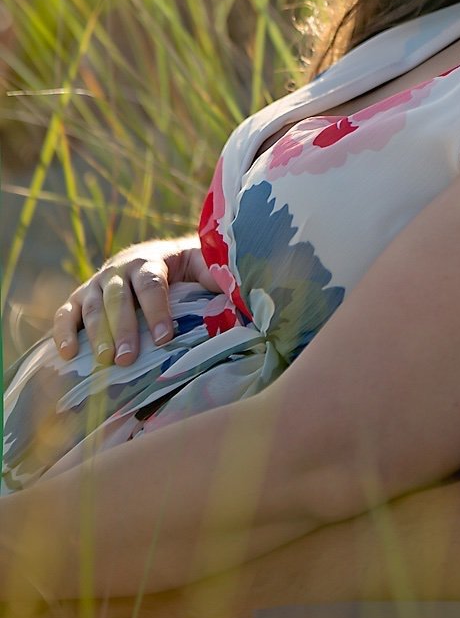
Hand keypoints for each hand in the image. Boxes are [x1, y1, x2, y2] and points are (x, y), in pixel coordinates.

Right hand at [52, 236, 213, 365]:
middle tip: (127, 359)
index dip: (157, 311)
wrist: (162, 255)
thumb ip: (217, 276)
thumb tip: (237, 293)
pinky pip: (67, 313)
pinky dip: (63, 331)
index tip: (164, 339)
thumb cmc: (188, 269)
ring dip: (97, 334)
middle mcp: (121, 268)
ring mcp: (98, 282)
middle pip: (119, 297)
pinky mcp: (81, 297)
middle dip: (123, 328)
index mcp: (152, 258)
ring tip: (105, 362)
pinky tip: (67, 355)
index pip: (152, 284)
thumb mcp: (204, 265)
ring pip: (93, 306)